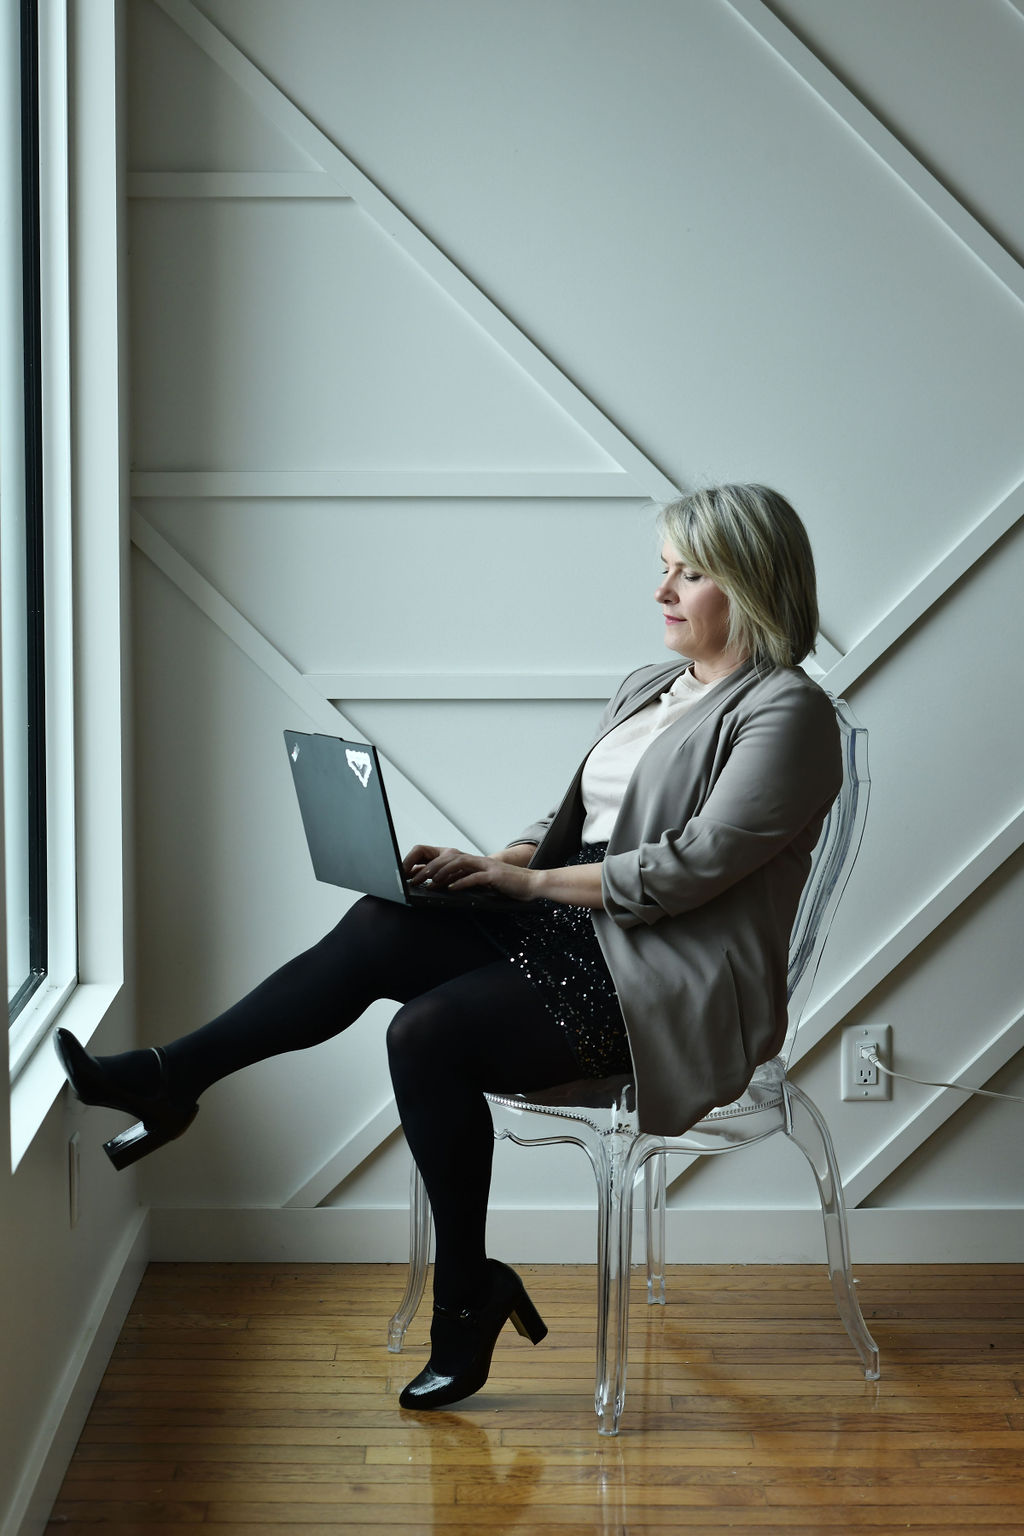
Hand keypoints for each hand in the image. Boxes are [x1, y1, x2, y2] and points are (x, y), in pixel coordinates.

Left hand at [403, 844, 539, 901]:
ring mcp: (487, 866)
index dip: (430, 864)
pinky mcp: (495, 876)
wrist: (532, 883)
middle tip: (417, 880)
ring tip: (430, 883)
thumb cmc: (508, 885)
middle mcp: (478, 861)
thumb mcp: (484, 882)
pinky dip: (462, 882)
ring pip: (459, 864)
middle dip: (431, 869)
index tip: (416, 874)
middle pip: (449, 858)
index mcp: (474, 862)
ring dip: (442, 873)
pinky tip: (452, 888)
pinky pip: (475, 877)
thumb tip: (447, 887)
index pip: (447, 858)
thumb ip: (468, 880)